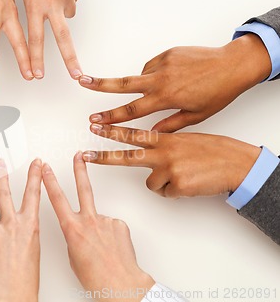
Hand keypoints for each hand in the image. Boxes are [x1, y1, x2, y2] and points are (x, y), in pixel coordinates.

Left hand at [0, 159, 41, 301]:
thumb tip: (10, 225)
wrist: (12, 291)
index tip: (36, 164)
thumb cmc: (25, 275)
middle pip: (5, 193)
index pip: (34, 193)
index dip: (35, 176)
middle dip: (2, 176)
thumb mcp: (32, 246)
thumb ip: (22, 230)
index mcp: (31, 224)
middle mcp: (14, 222)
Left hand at [14, 0, 81, 78]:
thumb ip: (32, 10)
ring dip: (61, 8)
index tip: (37, 74)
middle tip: (76, 75)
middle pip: (62, 38)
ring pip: (68, 13)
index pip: (35, 39)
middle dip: (70, 59)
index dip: (36, 59)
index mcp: (34, 5)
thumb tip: (42, 23)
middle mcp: (51, 3)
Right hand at [42, 152, 154, 301]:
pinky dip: (110, 236)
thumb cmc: (96, 277)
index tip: (45, 170)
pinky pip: (111, 227)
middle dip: (79, 170)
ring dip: (98, 230)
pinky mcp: (120, 225)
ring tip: (102, 248)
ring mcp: (106, 221)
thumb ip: (74, 238)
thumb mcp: (73, 257)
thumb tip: (79, 232)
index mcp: (72, 229)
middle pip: (82, 189)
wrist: (121, 284)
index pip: (57, 199)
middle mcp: (89, 221)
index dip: (49, 182)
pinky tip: (112, 248)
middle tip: (78, 156)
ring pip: (98, 219)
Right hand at [79, 34, 271, 131]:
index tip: (95, 121)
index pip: (132, 110)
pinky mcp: (168, 53)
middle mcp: (160, 79)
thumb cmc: (218, 92)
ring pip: (141, 76)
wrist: (233, 64)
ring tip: (167, 88)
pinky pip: (153, 66)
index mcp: (166, 97)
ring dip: (143, 84)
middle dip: (100, 84)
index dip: (111, 117)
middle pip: (123, 83)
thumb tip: (152, 133)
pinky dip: (155, 74)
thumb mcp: (196, 115)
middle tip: (81, 81)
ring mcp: (163, 63)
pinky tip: (170, 78)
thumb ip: (170, 124)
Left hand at [84, 125, 260, 196]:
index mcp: (165, 139)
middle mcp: (164, 152)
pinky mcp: (177, 185)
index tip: (95, 127)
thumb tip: (146, 150)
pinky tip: (189, 184)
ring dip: (163, 183)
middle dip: (104, 156)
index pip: (133, 134)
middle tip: (85, 155)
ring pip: (150, 183)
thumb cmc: (211, 152)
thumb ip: (163, 143)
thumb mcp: (185, 140)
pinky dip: (175, 192)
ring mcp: (169, 169)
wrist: (235, 164)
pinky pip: (166, 193)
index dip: (112, 131)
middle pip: (127, 156)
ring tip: (183, 176)